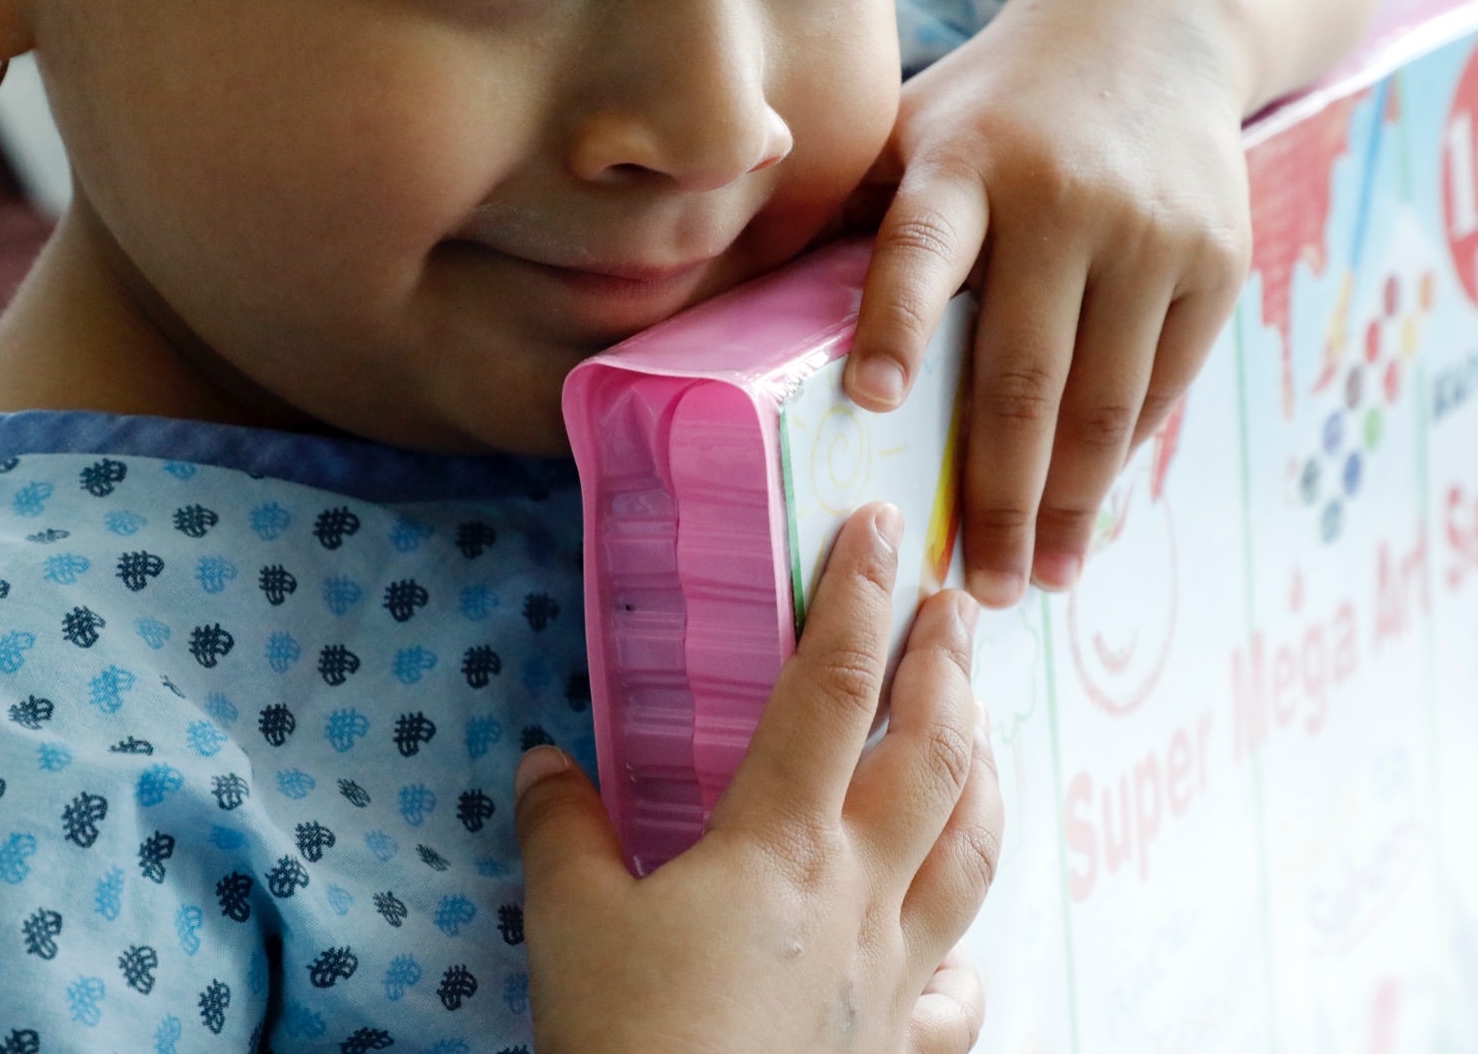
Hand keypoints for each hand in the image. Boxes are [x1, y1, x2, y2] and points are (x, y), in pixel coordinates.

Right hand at [515, 504, 1001, 1052]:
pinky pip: (958, 991)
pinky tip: (956, 939)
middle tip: (957, 605)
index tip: (877, 528)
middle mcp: (859, 898)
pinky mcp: (900, 1048)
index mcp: (780, 849)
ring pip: (973, 853)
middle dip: (951, 669)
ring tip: (983, 728)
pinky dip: (965, 950)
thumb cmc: (627, 1043)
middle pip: (934, 758)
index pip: (832, 693)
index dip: (857, 600)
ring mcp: (894, 976)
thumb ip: (562, 831)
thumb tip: (543, 761)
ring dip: (986, 775)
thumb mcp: (569, 926)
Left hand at [842, 0, 1253, 606]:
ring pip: (1104, 402)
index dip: (894, 324)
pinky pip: (1162, 387)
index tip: (870, 401)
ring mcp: (1151, 236)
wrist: (1154, 31)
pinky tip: (1086, 509)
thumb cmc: (999, 110)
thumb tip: (765, 337)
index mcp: (964, 168)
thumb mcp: (916, 132)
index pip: (920, 253)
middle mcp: (1065, 202)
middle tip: (978, 586)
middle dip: (998, 495)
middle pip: (1025, 374)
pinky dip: (1119, 457)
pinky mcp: (1216, 263)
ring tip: (1036, 576)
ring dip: (1067, 505)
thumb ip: (857, 218)